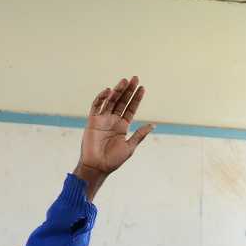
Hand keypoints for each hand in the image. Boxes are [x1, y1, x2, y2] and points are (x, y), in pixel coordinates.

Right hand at [74, 78, 154, 196]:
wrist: (98, 166)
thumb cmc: (114, 160)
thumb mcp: (130, 146)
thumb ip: (140, 134)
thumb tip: (153, 125)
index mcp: (122, 126)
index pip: (131, 108)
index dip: (136, 98)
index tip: (143, 88)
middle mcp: (113, 120)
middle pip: (122, 101)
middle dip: (128, 90)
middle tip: (135, 78)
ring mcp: (102, 119)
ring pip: (110, 101)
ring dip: (117, 91)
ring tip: (125, 81)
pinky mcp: (92, 120)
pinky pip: (96, 106)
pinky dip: (101, 98)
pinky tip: (109, 91)